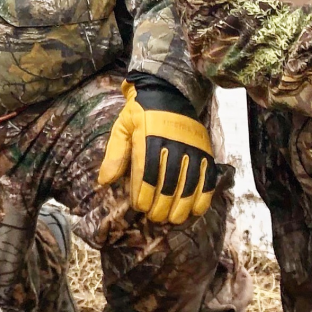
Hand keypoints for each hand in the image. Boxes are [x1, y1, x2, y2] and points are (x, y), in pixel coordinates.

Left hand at [98, 80, 214, 224]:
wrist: (167, 91)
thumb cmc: (139, 113)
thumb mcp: (121, 127)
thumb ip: (114, 154)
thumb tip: (104, 182)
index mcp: (148, 136)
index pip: (147, 171)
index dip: (144, 193)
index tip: (139, 206)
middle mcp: (172, 142)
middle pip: (169, 181)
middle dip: (161, 204)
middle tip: (155, 218)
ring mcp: (192, 146)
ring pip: (190, 182)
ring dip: (182, 205)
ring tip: (173, 219)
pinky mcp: (205, 149)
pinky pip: (208, 176)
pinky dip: (203, 195)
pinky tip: (195, 210)